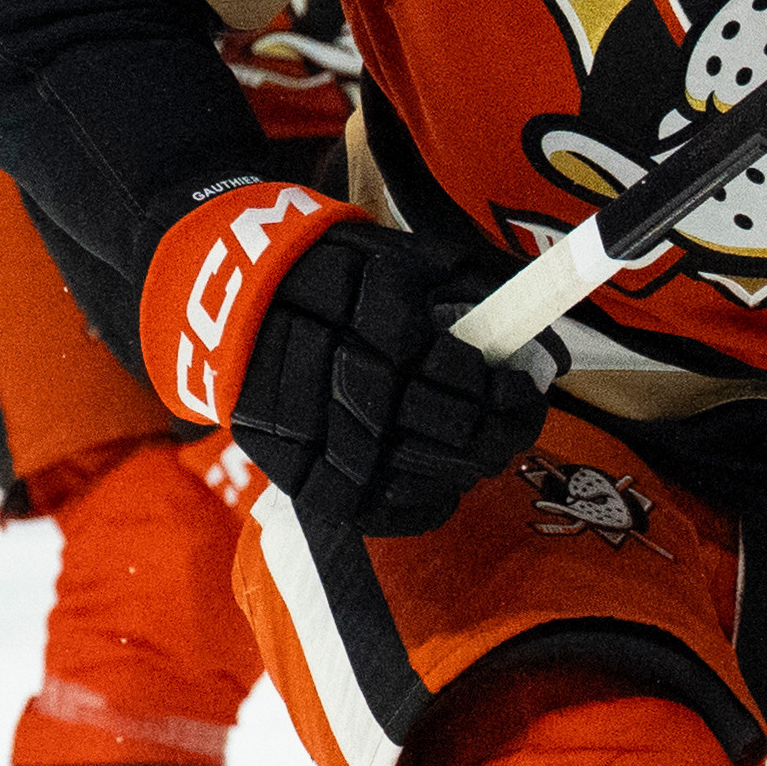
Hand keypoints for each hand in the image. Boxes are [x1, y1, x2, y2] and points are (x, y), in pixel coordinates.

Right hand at [143, 182, 544, 531]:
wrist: (225, 295)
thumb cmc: (331, 271)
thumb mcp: (400, 255)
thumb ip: (470, 291)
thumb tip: (541, 342)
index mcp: (382, 322)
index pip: (469, 380)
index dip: (512, 394)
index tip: (527, 387)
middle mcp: (351, 380)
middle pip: (451, 432)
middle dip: (499, 433)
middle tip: (514, 421)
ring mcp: (321, 432)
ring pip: (418, 475)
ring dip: (464, 469)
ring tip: (481, 452)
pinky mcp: (296, 469)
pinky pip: (372, 510)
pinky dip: (417, 508)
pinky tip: (441, 492)